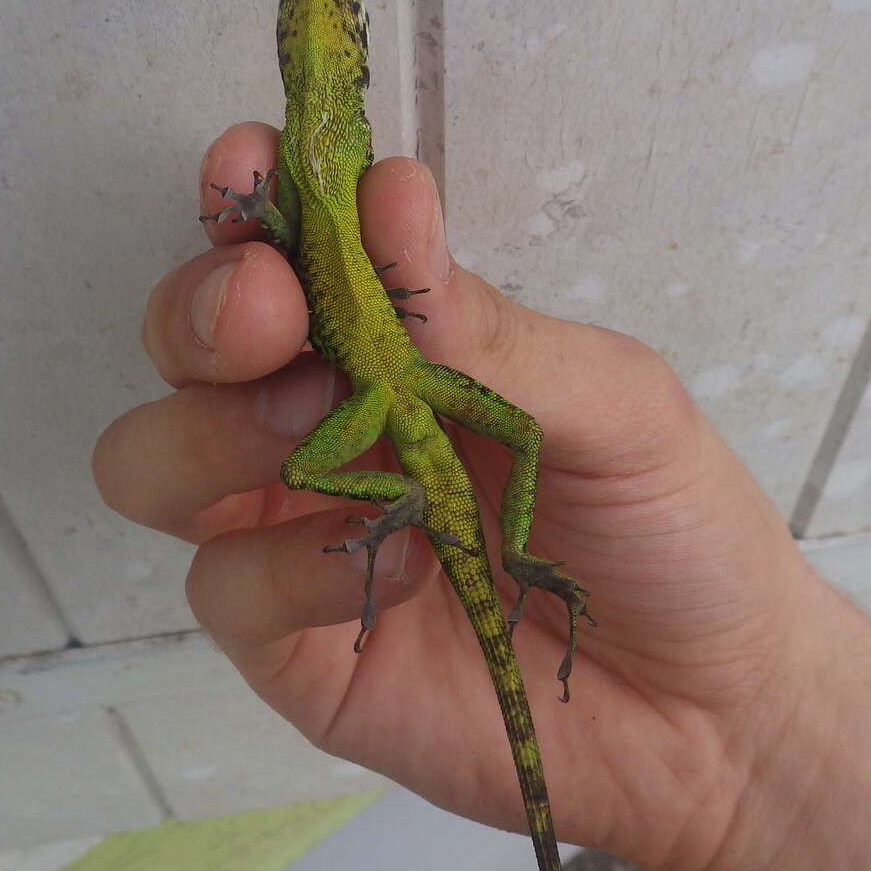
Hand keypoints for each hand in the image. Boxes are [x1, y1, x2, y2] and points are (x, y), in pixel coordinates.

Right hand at [93, 122, 830, 870]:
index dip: (246, 202)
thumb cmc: (673, 529)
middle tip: (267, 308)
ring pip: (152, 460)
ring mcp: (292, 537)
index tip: (251, 160)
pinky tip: (410, 559)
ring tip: (320, 426)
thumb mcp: (613, 404)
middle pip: (184, 347)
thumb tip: (387, 199)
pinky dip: (295, 563)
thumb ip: (484, 326)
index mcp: (390, 346)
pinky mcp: (292, 647)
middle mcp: (319, 428)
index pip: (280, 252)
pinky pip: (224, 586)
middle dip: (203, 309)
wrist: (718, 710)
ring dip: (213, 428)